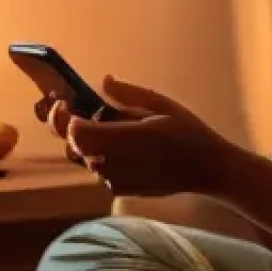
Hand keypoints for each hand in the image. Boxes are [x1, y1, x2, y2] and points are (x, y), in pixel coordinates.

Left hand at [65, 75, 236, 197]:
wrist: (206, 168)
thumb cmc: (187, 131)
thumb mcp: (161, 104)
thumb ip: (129, 94)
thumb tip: (105, 81)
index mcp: (123, 138)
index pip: (75, 132)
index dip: (64, 117)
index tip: (65, 102)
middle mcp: (114, 163)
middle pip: (75, 147)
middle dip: (73, 129)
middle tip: (78, 111)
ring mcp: (116, 179)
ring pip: (87, 159)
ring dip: (90, 143)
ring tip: (108, 127)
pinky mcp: (121, 189)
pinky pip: (101, 170)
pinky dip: (104, 157)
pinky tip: (123, 146)